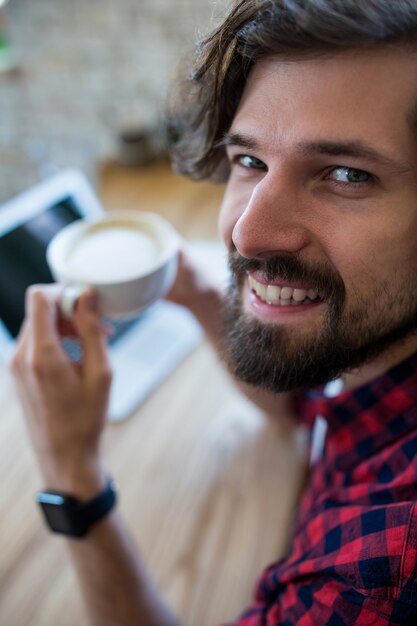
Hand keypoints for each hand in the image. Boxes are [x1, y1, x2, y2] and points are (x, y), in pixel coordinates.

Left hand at [11, 285, 111, 498]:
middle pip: (39, 310)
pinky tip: (78, 356)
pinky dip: (56, 340)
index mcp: (41, 355)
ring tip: (93, 342)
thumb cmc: (87, 420)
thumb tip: (86, 296)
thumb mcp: (100, 372)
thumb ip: (92, 329)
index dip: (65, 292)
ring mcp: (17, 367)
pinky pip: (35, 343)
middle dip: (69, 309)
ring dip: (64, 325)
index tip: (88, 304)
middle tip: (99, 326)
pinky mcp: (20, 375)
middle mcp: (22, 357)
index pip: (40, 297)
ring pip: (38, 325)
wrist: (66, 459)